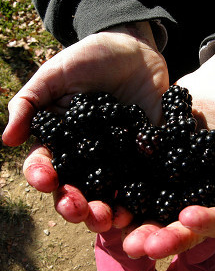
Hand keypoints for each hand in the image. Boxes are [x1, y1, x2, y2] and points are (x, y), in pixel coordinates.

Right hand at [2, 22, 168, 231]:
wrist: (133, 50)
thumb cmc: (90, 58)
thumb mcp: (55, 74)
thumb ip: (30, 102)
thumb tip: (7, 138)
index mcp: (65, 140)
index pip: (48, 165)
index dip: (42, 175)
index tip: (45, 179)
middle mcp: (90, 155)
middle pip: (78, 188)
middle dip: (76, 205)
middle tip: (79, 211)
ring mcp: (118, 157)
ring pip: (109, 192)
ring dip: (107, 210)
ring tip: (109, 220)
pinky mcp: (144, 153)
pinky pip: (142, 178)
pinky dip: (140, 195)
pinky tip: (139, 207)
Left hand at [122, 43, 214, 259]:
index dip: (207, 222)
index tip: (188, 218)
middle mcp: (199, 191)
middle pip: (183, 221)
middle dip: (164, 234)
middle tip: (140, 245)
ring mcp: (175, 179)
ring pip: (158, 207)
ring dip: (139, 222)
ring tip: (119, 232)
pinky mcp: (154, 163)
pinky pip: (140, 180)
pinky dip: (125, 193)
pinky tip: (110, 201)